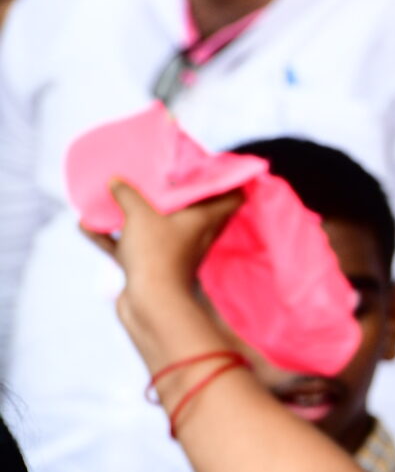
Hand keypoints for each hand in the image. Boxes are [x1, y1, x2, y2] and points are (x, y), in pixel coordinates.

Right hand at [90, 182, 240, 296]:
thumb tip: (116, 181)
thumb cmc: (157, 253)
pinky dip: (110, 237)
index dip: (227, 181)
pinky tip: (86, 225)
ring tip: (112, 198)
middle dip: (174, 195)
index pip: (232, 198)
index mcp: (204, 220)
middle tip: (158, 177)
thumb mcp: (141, 215)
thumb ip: (128, 194)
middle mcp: (193, 236)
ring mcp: (171, 254)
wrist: (151, 305)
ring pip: (154, 228)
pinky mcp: (149, 269)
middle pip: (191, 211)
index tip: (211, 166)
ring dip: (133, 215)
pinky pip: (129, 247)